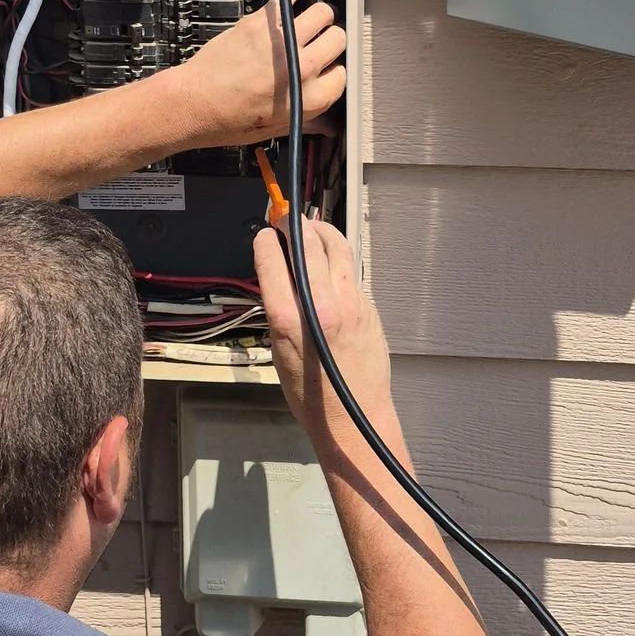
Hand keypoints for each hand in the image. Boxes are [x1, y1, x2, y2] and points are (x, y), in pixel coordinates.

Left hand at [171, 0, 345, 150]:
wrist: (195, 104)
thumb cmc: (230, 120)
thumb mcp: (277, 129)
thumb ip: (308, 121)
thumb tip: (328, 125)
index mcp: (310, 98)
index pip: (341, 72)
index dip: (331, 68)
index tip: (322, 66)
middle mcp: (303, 68)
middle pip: (337, 39)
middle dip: (329, 40)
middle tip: (315, 41)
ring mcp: (284, 42)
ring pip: (322, 14)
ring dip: (318, 15)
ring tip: (308, 19)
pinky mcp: (261, 24)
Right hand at [252, 216, 393, 455]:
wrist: (354, 417)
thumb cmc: (309, 394)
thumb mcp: (277, 350)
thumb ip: (278, 308)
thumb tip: (278, 275)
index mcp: (290, 318)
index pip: (274, 259)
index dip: (267, 240)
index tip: (265, 234)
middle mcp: (323, 304)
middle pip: (309, 243)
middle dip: (294, 225)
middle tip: (285, 219)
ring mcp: (352, 303)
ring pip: (337, 248)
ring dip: (321, 232)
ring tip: (311, 228)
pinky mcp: (369, 306)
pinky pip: (350, 272)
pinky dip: (336, 260)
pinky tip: (329, 264)